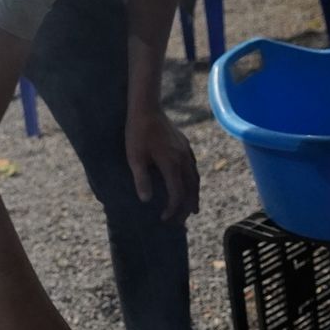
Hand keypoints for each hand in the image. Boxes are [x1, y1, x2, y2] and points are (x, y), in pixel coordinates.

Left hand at [125, 107, 198, 223]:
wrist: (146, 108)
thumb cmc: (137, 133)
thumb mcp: (135, 157)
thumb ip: (141, 179)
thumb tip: (146, 200)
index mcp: (171, 164)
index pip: (177, 193)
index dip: (172, 209)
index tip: (164, 218)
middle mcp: (183, 159)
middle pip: (191, 189)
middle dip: (186, 207)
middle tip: (181, 221)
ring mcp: (186, 151)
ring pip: (195, 178)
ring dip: (194, 195)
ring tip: (192, 209)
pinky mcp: (184, 145)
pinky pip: (193, 167)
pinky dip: (193, 181)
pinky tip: (189, 184)